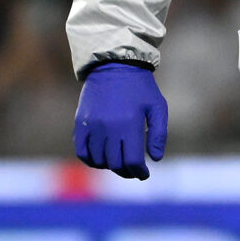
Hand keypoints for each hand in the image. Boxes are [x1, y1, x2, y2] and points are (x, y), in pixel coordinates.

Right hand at [72, 63, 166, 180]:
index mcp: (130, 124)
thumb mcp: (158, 108)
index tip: (144, 173)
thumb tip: (155, 159)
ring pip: (99, 160)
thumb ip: (158, 134)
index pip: (132, 161)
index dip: (140, 172)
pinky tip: (101, 160)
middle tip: (133, 170)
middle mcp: (109, 127)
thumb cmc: (141, 89)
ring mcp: (92, 126)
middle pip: (115, 164)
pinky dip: (91, 160)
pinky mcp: (80, 123)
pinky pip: (82, 151)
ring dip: (110, 167)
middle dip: (127, 172)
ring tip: (119, 163)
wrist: (114, 67)